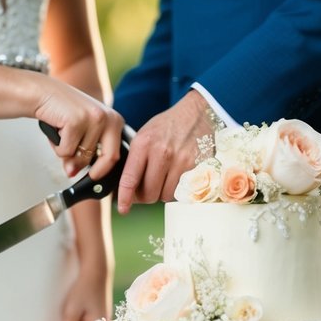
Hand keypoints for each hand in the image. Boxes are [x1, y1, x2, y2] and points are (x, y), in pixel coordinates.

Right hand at [34, 79, 123, 181]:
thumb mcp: (81, 133)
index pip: (117, 153)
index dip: (105, 169)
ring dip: (67, 154)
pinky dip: (57, 147)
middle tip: (76, 173)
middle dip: (95, 171)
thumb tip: (73, 173)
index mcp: (114, 120)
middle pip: (109, 158)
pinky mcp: (77, 122)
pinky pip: (67, 151)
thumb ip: (82, 153)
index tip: (94, 176)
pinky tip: (56, 131)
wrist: (42, 92)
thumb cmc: (62, 111)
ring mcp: (94, 119)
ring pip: (83, 156)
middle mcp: (108, 118)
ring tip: (61, 136)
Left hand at [116, 90, 210, 213]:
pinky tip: (179, 177)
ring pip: (166, 196)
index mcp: (144, 143)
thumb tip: (125, 189)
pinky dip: (178, 190)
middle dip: (146, 196)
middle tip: (147, 189)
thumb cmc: (168, 126)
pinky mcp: (198, 167)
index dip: (124, 198)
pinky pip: (184, 192)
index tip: (122, 209)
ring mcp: (182, 161)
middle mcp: (162, 153)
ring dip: (163, 192)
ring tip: (166, 178)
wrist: (198, 112)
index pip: (130, 179)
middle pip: (149, 194)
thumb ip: (135, 160)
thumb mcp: (145, 135)